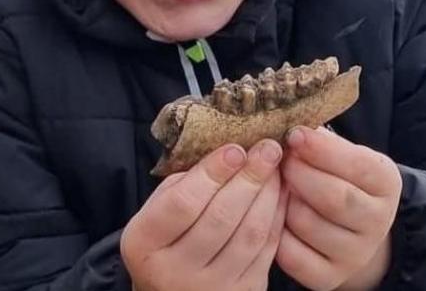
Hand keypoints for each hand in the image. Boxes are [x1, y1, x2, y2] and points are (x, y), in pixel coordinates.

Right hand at [123, 139, 287, 290]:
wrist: (171, 290)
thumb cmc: (165, 238)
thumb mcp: (158, 209)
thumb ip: (185, 183)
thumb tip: (232, 152)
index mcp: (145, 243)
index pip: (183, 203)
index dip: (212, 173)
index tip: (235, 149)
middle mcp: (174, 271)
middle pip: (220, 218)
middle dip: (249, 178)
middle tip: (268, 148)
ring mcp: (210, 288)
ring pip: (249, 235)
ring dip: (268, 195)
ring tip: (277, 166)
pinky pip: (267, 251)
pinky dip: (277, 217)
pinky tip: (281, 192)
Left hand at [276, 126, 401, 290]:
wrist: (353, 231)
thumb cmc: (340, 179)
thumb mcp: (344, 154)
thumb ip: (322, 142)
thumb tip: (291, 128)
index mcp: (386, 183)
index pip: (357, 165)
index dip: (321, 149)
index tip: (294, 134)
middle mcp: (377, 222)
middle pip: (334, 197)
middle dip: (299, 174)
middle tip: (278, 160)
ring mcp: (354, 254)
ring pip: (307, 224)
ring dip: (283, 200)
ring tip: (277, 185)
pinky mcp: (328, 277)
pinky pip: (291, 253)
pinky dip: (275, 231)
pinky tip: (274, 214)